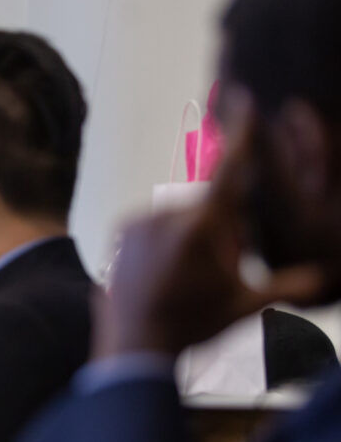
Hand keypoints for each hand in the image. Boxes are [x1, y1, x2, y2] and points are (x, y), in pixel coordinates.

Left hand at [94, 103, 323, 358]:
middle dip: (218, 233)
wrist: (132, 344)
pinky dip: (163, 241)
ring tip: (179, 278)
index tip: (244, 97)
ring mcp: (141, 220)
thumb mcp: (243, 305)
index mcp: (203, 226)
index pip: (230, 170)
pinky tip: (160, 272)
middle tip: (206, 273)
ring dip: (189, 238)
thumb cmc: (192, 324)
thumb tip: (323, 277)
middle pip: (209, 209)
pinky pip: (154, 224)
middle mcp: (169, 214)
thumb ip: (285, 284)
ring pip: (181, 218)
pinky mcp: (121, 229)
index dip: (242, 132)